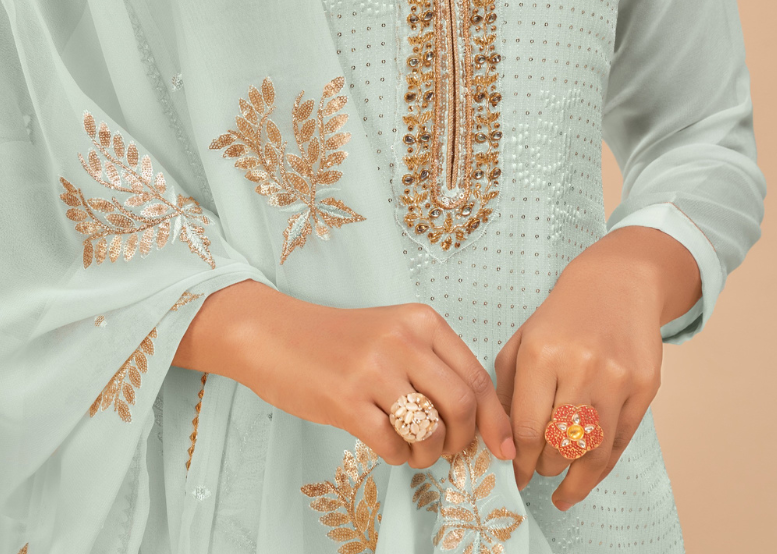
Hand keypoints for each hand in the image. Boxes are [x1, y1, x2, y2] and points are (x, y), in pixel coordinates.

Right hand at [174, 280, 515, 468]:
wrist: (275, 334)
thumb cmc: (338, 341)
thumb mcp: (392, 334)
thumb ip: (432, 364)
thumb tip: (477, 419)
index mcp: (421, 321)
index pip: (476, 376)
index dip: (495, 420)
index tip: (501, 448)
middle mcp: (403, 340)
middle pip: (461, 405)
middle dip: (462, 440)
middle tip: (445, 449)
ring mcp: (374, 369)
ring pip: (430, 430)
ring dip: (427, 453)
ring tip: (412, 448)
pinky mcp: (347, 399)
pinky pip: (393, 445)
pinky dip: (397, 456)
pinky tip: (384, 444)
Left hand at [494, 227, 700, 509]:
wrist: (618, 282)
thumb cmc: (562, 315)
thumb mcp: (522, 341)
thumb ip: (508, 391)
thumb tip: (503, 444)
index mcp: (541, 353)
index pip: (527, 427)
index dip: (519, 460)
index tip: (516, 474)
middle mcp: (580, 367)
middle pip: (560, 444)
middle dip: (545, 467)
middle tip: (537, 473)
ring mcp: (617, 379)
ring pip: (594, 452)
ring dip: (576, 479)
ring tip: (563, 491)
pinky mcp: (645, 387)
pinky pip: (621, 441)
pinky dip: (603, 466)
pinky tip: (588, 474)